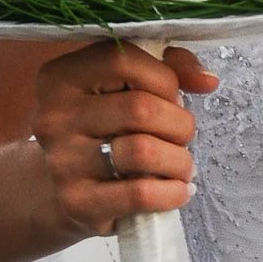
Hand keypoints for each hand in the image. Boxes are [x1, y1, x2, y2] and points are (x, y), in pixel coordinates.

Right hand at [31, 42, 219, 242]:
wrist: (59, 193)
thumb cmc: (104, 134)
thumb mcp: (124, 91)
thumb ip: (167, 69)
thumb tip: (207, 80)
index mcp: (62, 77)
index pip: (123, 60)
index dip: (164, 79)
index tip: (171, 98)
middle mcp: (55, 116)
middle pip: (141, 108)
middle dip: (179, 124)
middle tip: (181, 138)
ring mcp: (63, 160)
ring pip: (144, 151)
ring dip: (179, 161)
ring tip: (180, 167)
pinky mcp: (77, 201)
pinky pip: (141, 194)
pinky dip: (172, 193)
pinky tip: (177, 191)